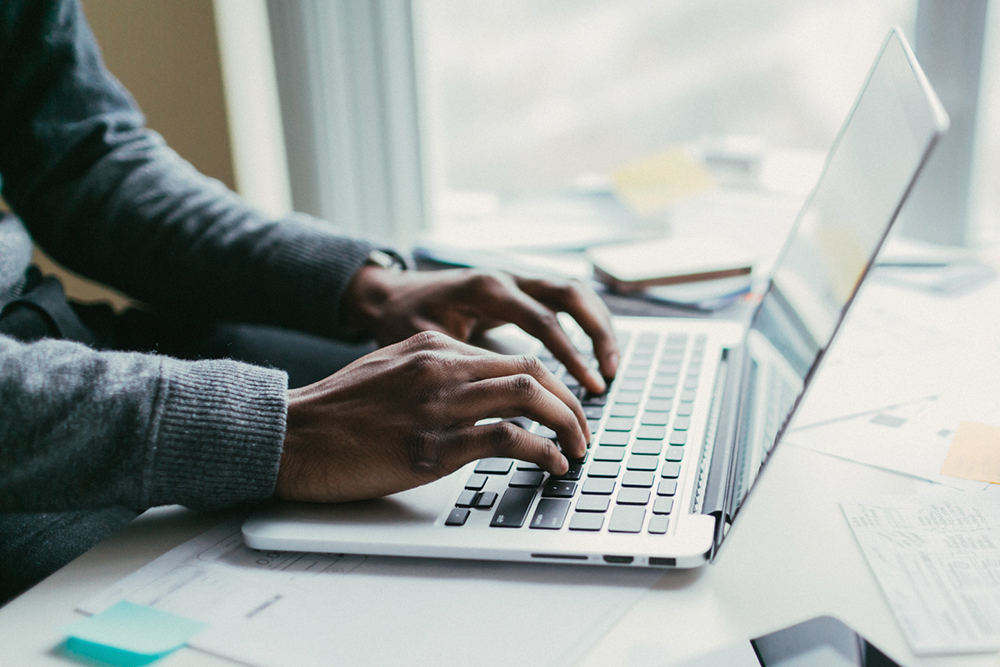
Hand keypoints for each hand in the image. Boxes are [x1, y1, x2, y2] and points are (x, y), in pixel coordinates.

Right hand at [276, 331, 588, 502]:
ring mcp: (438, 406)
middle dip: (570, 402)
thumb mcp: (388, 370)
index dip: (550, 384)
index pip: (512, 357)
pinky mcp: (432, 447)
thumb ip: (433, 371)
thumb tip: (477, 391)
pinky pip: (507, 439)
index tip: (563, 407)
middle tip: (583, 429)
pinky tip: (551, 464)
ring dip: (567, 424)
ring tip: (578, 448)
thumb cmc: (335, 411)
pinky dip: (541, 451)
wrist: (288, 435)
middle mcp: (440, 367)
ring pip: (528, 397)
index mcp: (431, 346)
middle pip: (532, 371)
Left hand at [343, 267, 618, 393]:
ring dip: (598, 325)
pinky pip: (563, 297)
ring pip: (573, 291)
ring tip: (610, 366)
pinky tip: (592, 351)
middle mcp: (507, 277)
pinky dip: (584, 321)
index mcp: (486, 290)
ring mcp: (515, 278)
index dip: (571, 356)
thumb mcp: (423, 342)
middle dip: (598, 333)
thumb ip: (461, 364)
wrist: (388, 294)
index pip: (543, 321)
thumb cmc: (402, 319)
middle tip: (609, 373)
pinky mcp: (519, 287)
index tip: (588, 387)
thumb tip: (494, 403)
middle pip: (570, 294)